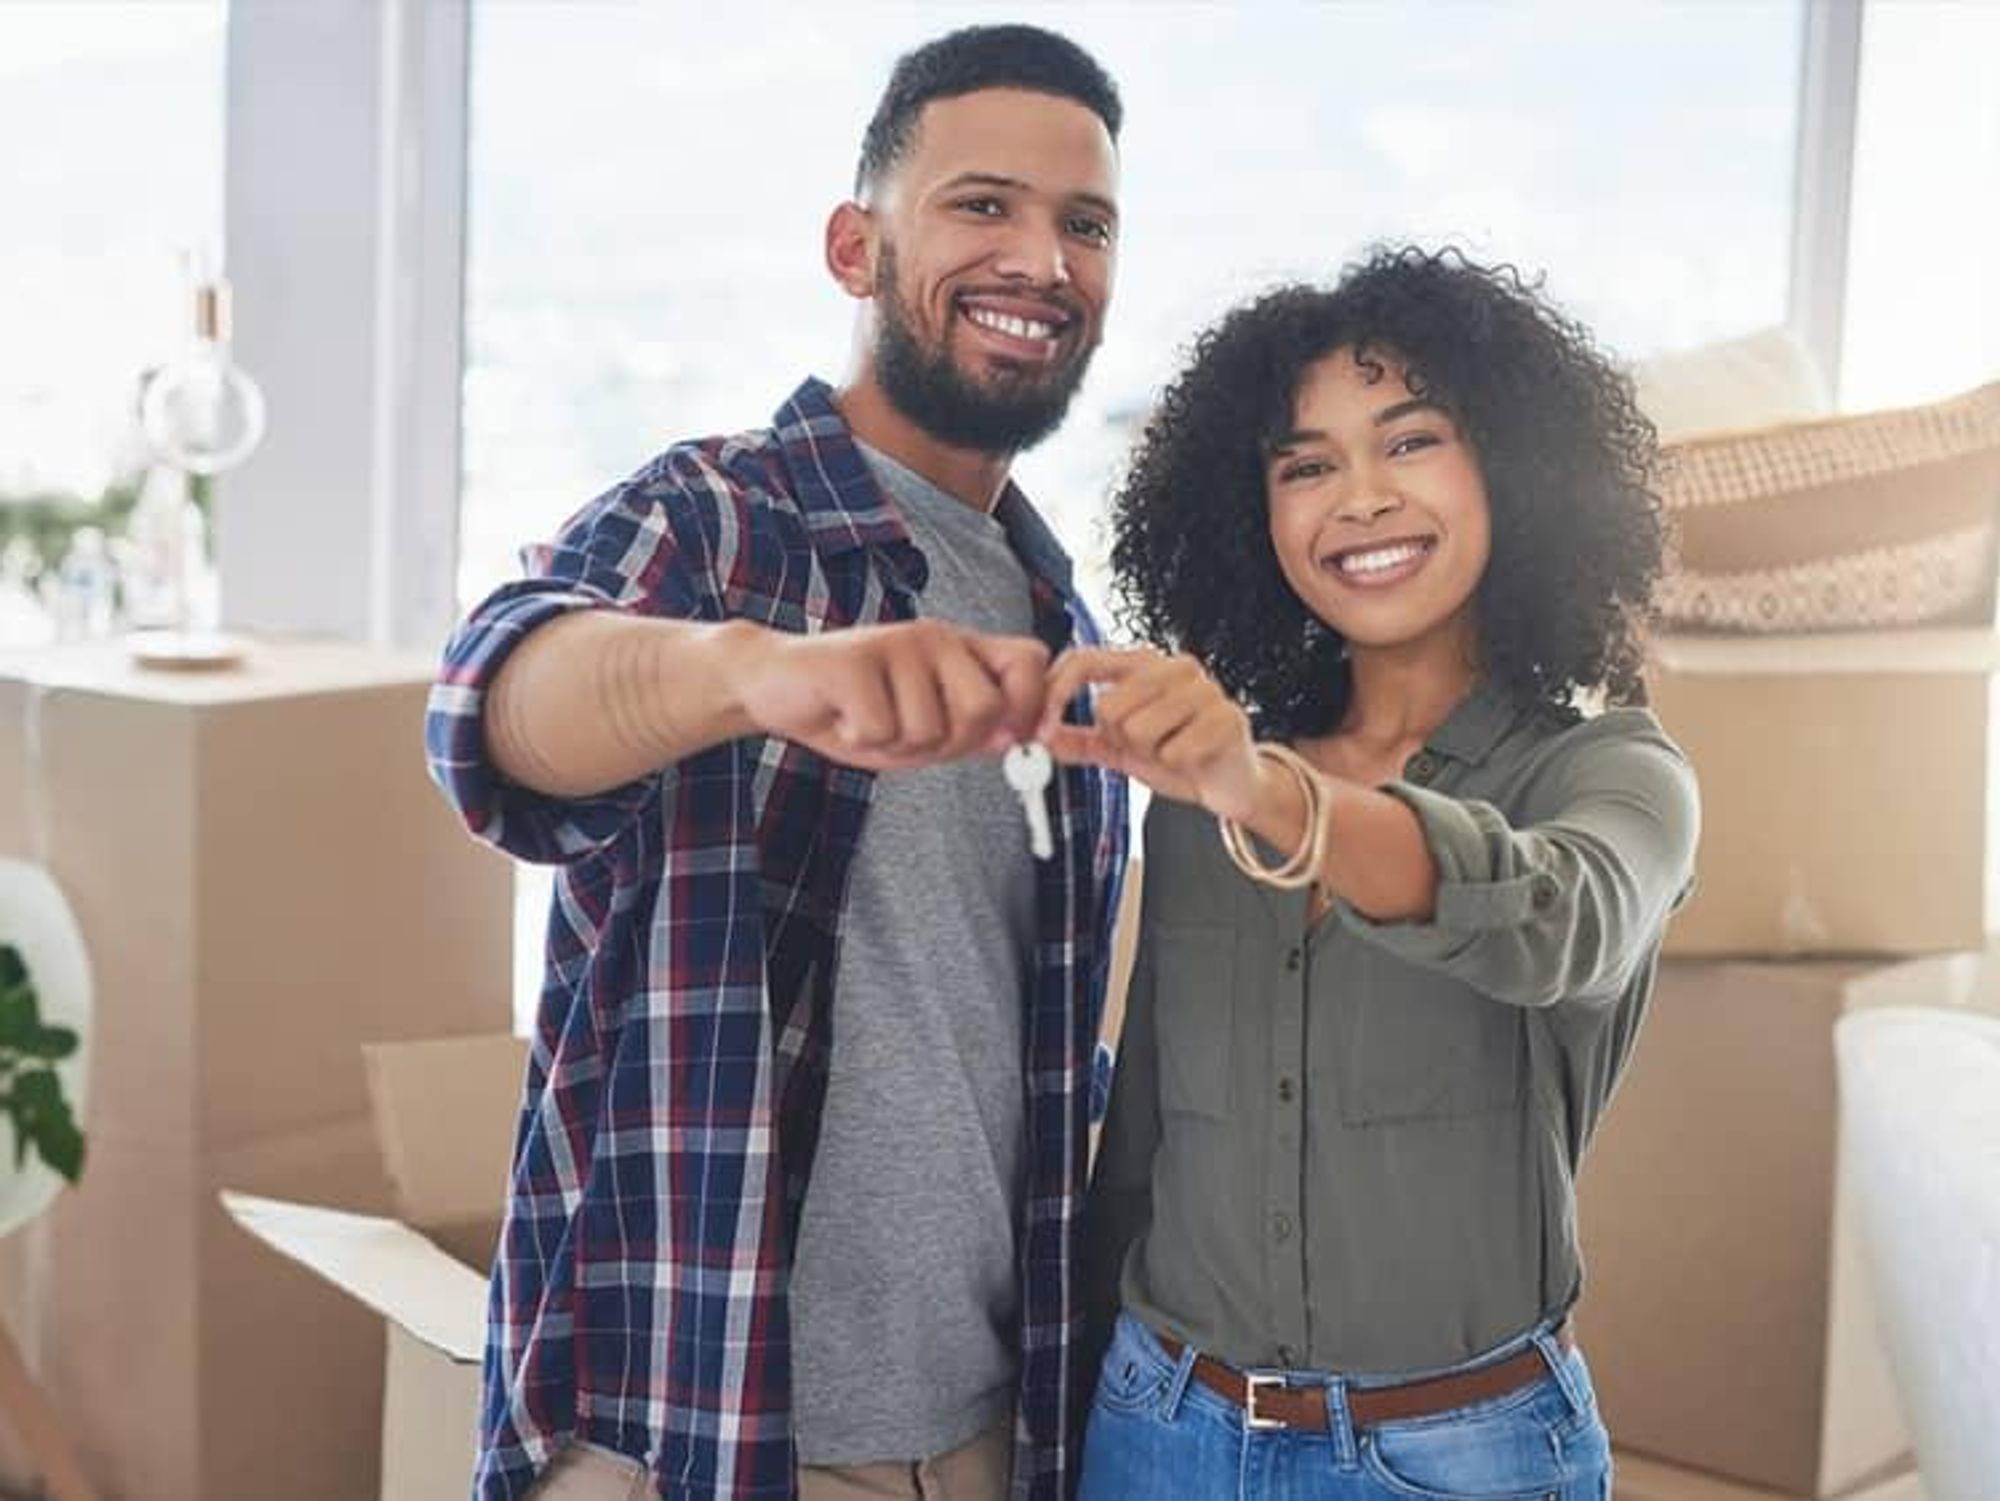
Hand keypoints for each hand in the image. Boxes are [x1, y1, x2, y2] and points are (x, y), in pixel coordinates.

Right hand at [733, 620, 1048, 769]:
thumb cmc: (852, 710)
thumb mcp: (919, 729)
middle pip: (985, 709)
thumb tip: (1017, 738)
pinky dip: (859, 740)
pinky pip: (881, 729)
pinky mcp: (855, 660)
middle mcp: (935, 637)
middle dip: (950, 745)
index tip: (1016, 742)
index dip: (1032, 705)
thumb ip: (969, 732)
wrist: (772, 686)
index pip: (1029, 659)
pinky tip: (842, 719)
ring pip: (928, 729)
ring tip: (865, 722)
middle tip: (907, 738)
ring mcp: (895, 643)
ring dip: (895, 747)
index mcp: (959, 650)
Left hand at [1038, 646, 1261, 819]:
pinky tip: (1191, 758)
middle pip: (1109, 705)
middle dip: (1118, 739)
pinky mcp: (1227, 717)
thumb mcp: (1119, 749)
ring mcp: (1203, 690)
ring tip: (1170, 749)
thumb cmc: (1179, 754)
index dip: (1057, 692)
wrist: (1231, 780)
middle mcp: (1173, 668)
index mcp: (1142, 665)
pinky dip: (1177, 764)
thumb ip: (1079, 740)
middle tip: (1145, 745)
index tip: (1043, 725)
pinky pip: (1175, 751)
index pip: (1085, 659)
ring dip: (1150, 753)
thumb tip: (1042, 739)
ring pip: (1140, 729)